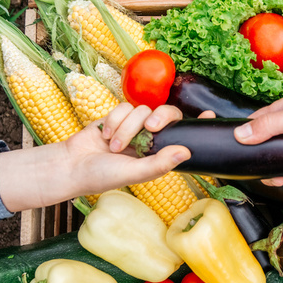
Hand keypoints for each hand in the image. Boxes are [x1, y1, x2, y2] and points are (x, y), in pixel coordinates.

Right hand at [65, 103, 190, 193]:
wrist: (72, 165)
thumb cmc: (103, 175)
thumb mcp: (134, 173)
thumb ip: (159, 163)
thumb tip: (186, 152)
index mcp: (159, 154)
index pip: (183, 135)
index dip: (197, 124)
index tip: (210, 115)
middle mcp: (150, 139)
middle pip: (166, 114)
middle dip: (159, 118)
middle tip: (148, 128)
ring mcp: (134, 126)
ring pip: (142, 110)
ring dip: (126, 128)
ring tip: (113, 146)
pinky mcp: (118, 116)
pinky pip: (125, 106)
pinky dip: (114, 121)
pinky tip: (105, 135)